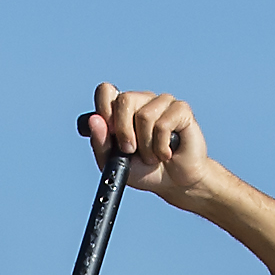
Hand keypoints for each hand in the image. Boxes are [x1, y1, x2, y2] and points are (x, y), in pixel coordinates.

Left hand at [81, 85, 214, 203]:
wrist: (173, 183)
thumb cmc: (144, 170)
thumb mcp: (114, 162)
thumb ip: (100, 142)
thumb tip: (94, 119)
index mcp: (121, 109)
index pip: (106, 91)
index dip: (104, 108)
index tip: (110, 132)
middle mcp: (141, 101)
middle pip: (124, 99)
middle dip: (124, 131)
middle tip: (130, 150)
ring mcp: (162, 102)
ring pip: (144, 115)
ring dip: (146, 146)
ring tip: (152, 156)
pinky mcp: (181, 110)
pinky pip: (164, 124)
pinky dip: (161, 147)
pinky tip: (166, 153)